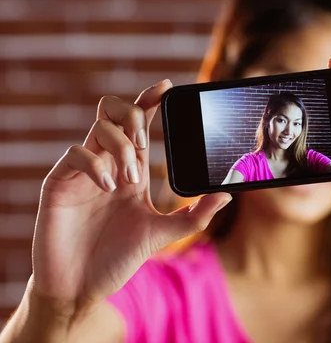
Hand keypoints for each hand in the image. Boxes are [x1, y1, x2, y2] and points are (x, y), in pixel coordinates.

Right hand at [32, 80, 230, 313]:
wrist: (81, 287)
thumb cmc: (118, 259)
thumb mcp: (162, 234)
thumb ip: (195, 216)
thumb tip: (227, 194)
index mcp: (131, 170)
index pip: (140, 124)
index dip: (151, 101)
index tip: (167, 87)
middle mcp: (107, 164)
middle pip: (114, 112)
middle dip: (133, 116)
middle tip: (143, 143)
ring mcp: (82, 172)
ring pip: (98, 127)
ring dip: (120, 147)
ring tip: (128, 181)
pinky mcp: (58, 183)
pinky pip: (75, 153)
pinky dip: (95, 164)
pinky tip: (108, 187)